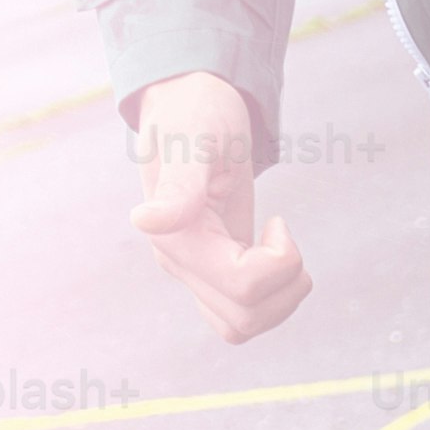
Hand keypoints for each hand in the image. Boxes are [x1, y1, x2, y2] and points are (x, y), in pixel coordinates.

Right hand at [127, 70, 311, 341]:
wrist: (191, 103)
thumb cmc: (195, 112)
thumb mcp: (194, 138)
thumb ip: (178, 185)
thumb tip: (145, 222)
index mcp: (176, 237)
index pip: (242, 287)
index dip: (279, 261)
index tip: (278, 219)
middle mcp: (178, 263)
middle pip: (244, 319)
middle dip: (284, 284)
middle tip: (281, 232)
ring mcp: (193, 271)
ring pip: (241, 326)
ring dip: (281, 298)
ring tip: (280, 246)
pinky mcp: (211, 271)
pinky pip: (241, 315)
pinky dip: (272, 298)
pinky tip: (272, 254)